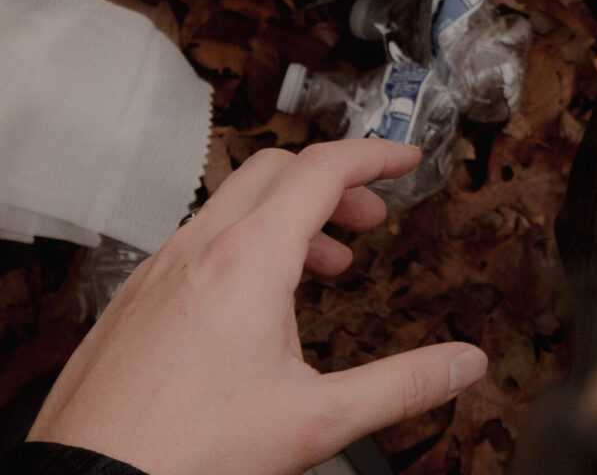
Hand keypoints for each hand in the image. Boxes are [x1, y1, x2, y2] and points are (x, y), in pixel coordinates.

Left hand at [30, 140, 486, 474]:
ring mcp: (158, 270)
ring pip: (231, 206)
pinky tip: (249, 310)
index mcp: (249, 257)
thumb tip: (461, 364)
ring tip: (317, 270)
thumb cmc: (189, 454)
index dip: (374, 155)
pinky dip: (238, 247)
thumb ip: (399, 385)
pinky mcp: (132, 301)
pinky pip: (194, 242)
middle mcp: (199, 247)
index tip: (404, 160)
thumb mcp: (315, 422)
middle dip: (331, 185)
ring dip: (285, 219)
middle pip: (276, 170)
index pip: (324, 168)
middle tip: (366, 220)